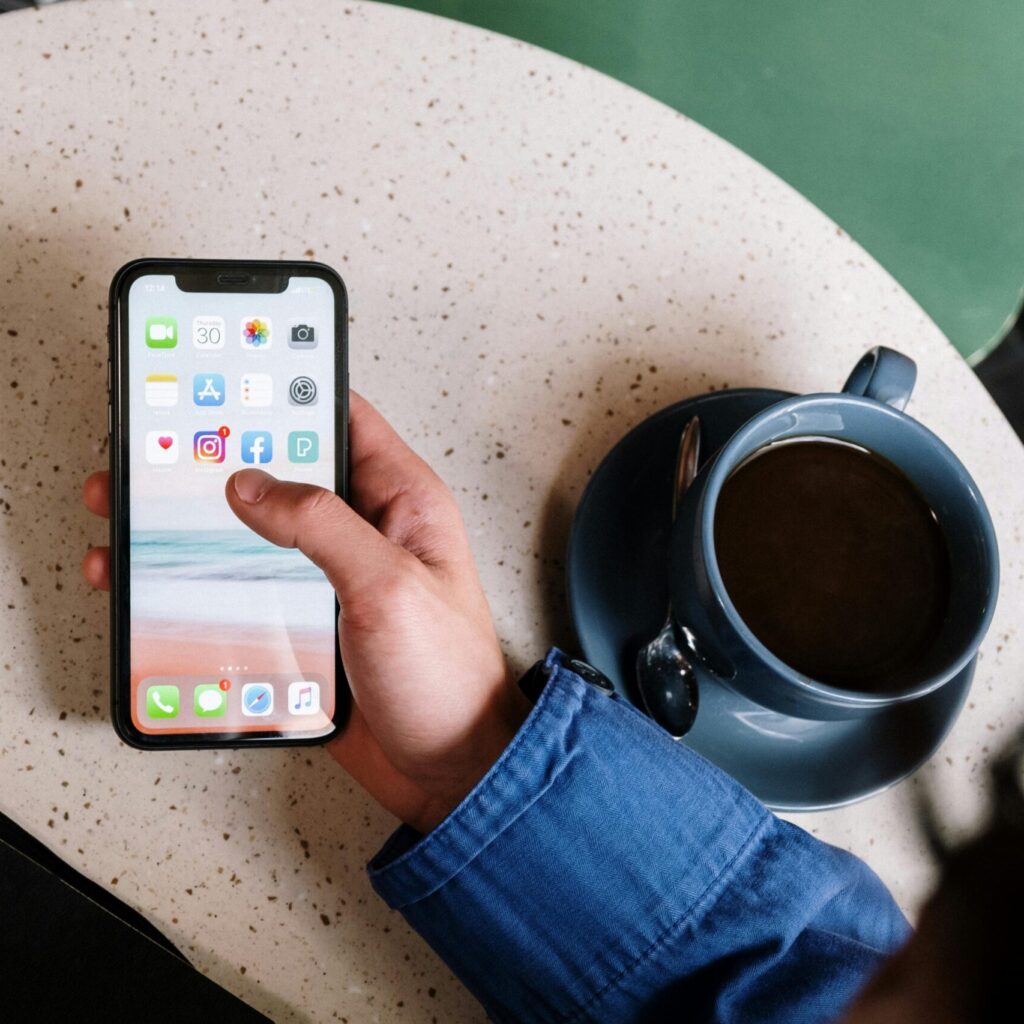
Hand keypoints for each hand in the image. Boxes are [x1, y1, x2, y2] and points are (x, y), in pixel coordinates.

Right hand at [82, 391, 531, 833]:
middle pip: (280, 474)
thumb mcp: (390, 587)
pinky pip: (242, 589)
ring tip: (129, 514)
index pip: (341, 420)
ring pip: (250, 533)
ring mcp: (327, 578)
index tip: (226, 381)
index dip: (286, 393)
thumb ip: (322, 528)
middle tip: (152, 452)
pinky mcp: (303, 623)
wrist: (449, 770)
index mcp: (400, 502)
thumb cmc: (448, 678)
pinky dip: (197, 584)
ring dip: (193, 525)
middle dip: (216, 461)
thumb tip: (254, 484)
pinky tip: (154, 587)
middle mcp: (361, 531)